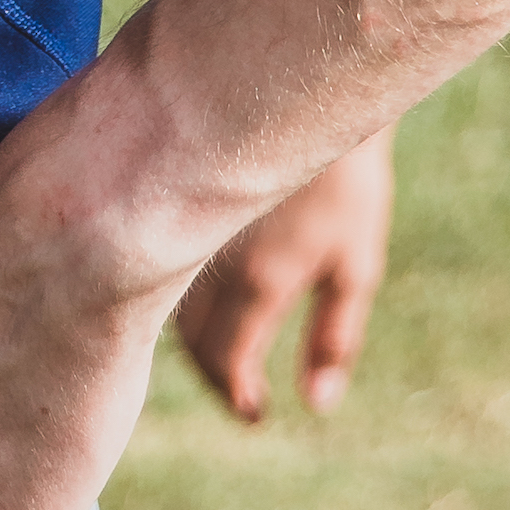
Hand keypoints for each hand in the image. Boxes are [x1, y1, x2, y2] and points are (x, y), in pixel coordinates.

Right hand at [172, 136, 390, 423]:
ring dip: (190, 341)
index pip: (228, 363)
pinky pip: (153, 269)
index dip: (237, 395)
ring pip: (162, 307)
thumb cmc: (343, 186)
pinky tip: (199, 300)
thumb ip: (334, 339)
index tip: (254, 412)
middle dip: (213, 375)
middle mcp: (210, 261)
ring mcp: (184, 233)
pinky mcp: (167, 208)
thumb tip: (318, 403)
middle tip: (238, 390)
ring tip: (221, 351)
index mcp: (259, 281)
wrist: (303, 97)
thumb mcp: (356, 266)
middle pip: (191, 343)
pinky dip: (168, 297)